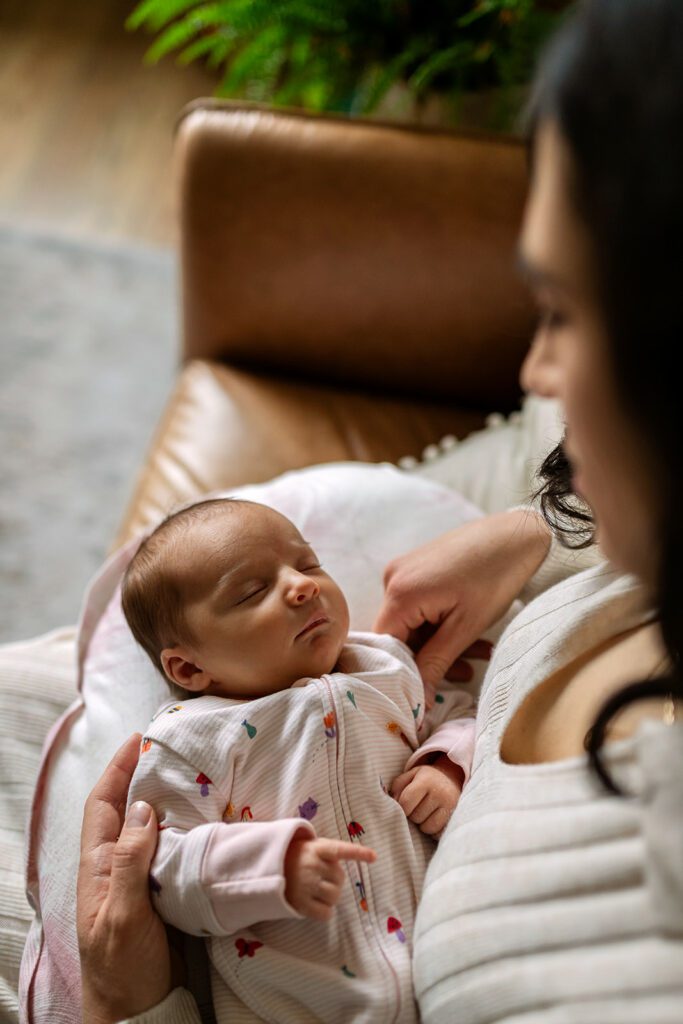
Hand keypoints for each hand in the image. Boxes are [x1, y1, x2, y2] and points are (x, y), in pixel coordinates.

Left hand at [77, 733, 172, 1023]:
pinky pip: (170, 850)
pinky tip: (205, 822)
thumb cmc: (122, 966)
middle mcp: (116, 866)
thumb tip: (141, 806)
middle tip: (172, 752)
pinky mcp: (161, 892)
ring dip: (166, 800)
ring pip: (149, 828)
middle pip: (125, 810)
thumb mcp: (123, 914)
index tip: (138, 740)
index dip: (117, 770)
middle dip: (142, 777)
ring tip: (193, 777)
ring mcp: (139, 879)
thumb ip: (129, 861)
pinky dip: (184, 829)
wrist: (138, 1010)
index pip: (103, 805)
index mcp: (98, 866)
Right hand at [284, 836, 375, 921]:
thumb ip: (330, 852)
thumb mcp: (311, 846)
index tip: (374, 857)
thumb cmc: (297, 857)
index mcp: (316, 848)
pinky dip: (326, 912)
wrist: (270, 869)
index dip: (358, 853)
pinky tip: (318, 905)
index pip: (340, 850)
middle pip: (340, 879)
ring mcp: (305, 885)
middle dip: (335, 880)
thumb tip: (360, 857)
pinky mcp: (300, 903)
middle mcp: (312, 866)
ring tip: (319, 891)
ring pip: (334, 896)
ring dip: (331, 896)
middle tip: (323, 878)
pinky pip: (325, 913)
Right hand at [374, 508, 550, 690]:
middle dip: (431, 658)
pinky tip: (472, 635)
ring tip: (480, 652)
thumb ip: (435, 664)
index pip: (384, 646)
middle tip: (466, 673)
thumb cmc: (494, 577)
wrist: (516, 535)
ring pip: (414, 623)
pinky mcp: (417, 569)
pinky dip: (442, 623)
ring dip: (442, 642)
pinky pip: (421, 607)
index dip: (403, 672)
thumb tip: (419, 703)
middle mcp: (393, 579)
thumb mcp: (465, 628)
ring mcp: (404, 571)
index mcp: (399, 593)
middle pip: (399, 634)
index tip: (426, 692)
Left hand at [391, 755, 464, 836]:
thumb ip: (397, 787)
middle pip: (416, 817)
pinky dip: (433, 830)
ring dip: (423, 824)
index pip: (406, 802)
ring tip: (427, 813)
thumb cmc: (425, 779)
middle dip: (413, 815)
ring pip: (427, 828)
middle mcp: (441, 793)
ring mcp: (451, 807)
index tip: (405, 805)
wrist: (452, 779)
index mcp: (426, 780)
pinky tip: (435, 818)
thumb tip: (392, 803)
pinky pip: (438, 834)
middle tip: (419, 806)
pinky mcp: (456, 819)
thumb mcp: (411, 776)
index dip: (402, 808)